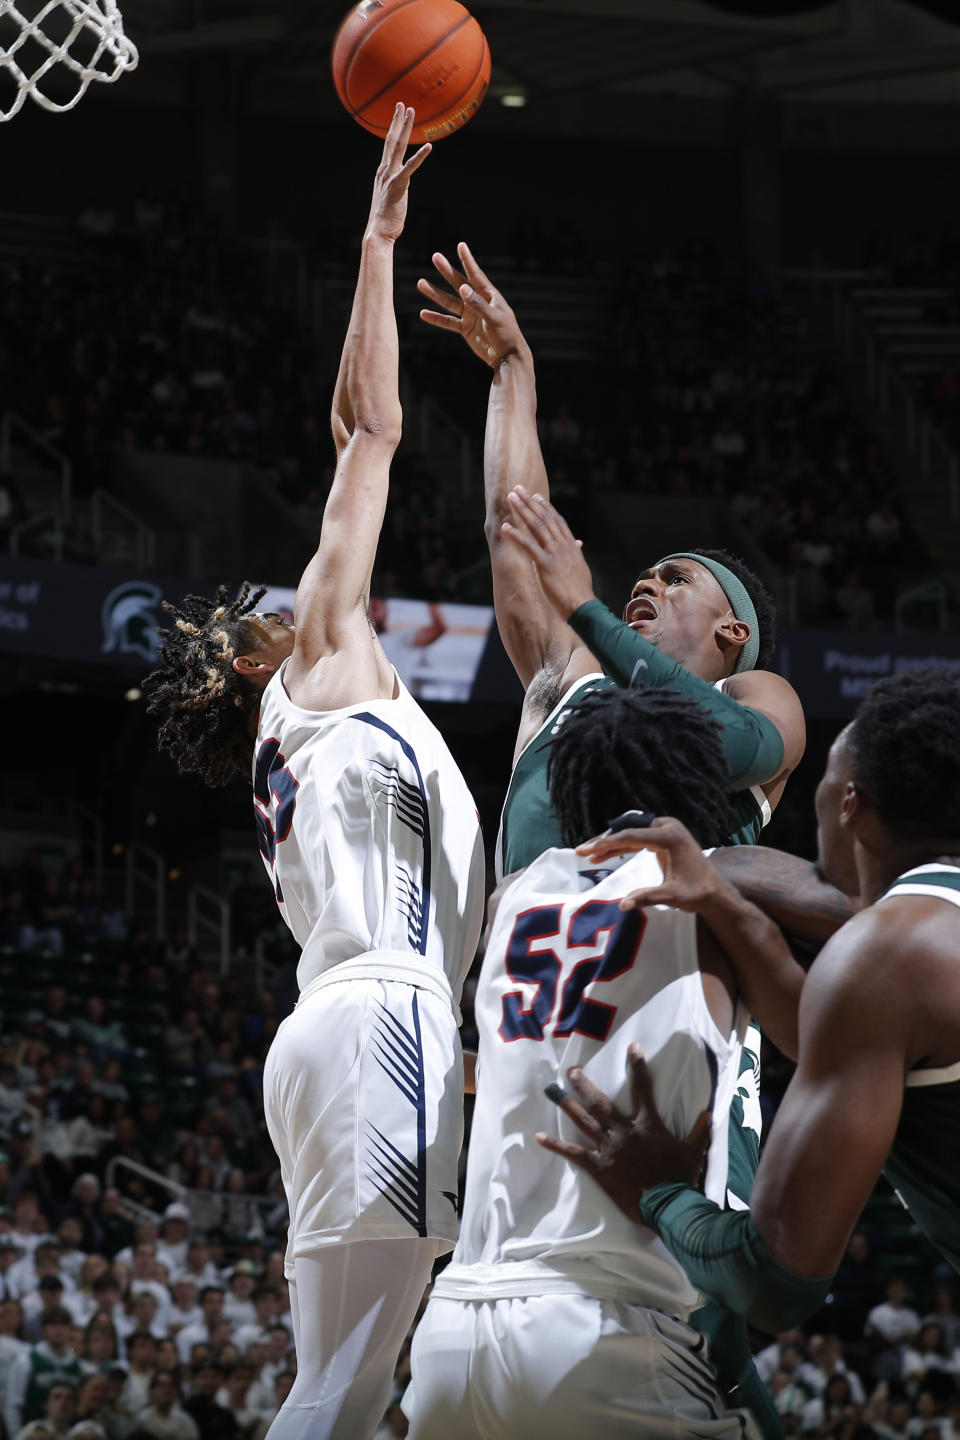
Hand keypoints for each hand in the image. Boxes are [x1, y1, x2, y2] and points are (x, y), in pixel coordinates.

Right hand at [365, 104, 431, 243]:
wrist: (378, 232)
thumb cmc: (385, 220)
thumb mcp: (390, 198)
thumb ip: (395, 186)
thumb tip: (401, 184)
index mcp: (382, 173)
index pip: (388, 146)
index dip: (394, 128)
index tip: (398, 113)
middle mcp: (384, 171)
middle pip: (391, 140)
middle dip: (397, 121)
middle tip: (402, 104)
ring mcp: (390, 177)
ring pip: (398, 147)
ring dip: (405, 128)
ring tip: (411, 112)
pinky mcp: (398, 186)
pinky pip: (410, 168)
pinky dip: (420, 157)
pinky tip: (429, 147)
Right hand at [418, 243, 527, 367]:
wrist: (507, 357)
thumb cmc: (506, 335)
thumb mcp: (493, 318)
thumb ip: (478, 304)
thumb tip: (462, 287)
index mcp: (489, 295)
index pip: (475, 275)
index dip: (467, 260)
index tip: (460, 245)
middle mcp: (478, 302)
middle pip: (458, 283)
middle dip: (446, 271)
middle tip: (435, 257)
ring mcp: (470, 315)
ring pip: (449, 302)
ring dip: (435, 293)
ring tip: (421, 283)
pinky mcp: (465, 328)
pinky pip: (448, 322)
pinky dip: (436, 319)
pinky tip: (423, 313)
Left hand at [500, 485, 594, 617]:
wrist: (583, 606)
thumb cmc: (581, 591)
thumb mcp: (581, 568)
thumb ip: (577, 554)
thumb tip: (578, 545)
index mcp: (571, 546)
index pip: (557, 521)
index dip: (546, 508)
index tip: (536, 497)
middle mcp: (563, 545)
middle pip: (545, 518)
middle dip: (530, 502)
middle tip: (517, 489)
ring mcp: (554, 554)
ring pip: (536, 526)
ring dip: (522, 510)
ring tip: (510, 498)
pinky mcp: (545, 565)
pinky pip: (528, 546)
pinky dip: (516, 535)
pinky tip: (505, 527)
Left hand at [536, 1045, 711, 1221]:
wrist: (669, 1206)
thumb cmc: (682, 1178)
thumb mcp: (696, 1151)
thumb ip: (701, 1131)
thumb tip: (708, 1114)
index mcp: (648, 1125)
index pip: (643, 1088)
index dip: (638, 1066)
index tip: (633, 1048)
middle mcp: (625, 1131)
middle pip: (600, 1102)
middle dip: (584, 1084)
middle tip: (571, 1071)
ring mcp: (610, 1148)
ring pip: (584, 1121)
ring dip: (567, 1105)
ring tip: (552, 1091)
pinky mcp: (600, 1167)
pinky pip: (574, 1153)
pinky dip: (556, 1145)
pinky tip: (539, 1137)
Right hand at [577, 816, 724, 913]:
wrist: (715, 891)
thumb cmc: (697, 893)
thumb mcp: (672, 896)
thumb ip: (647, 897)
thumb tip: (623, 905)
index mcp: (670, 836)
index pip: (631, 836)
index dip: (606, 844)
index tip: (587, 850)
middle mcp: (667, 827)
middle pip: (628, 829)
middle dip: (604, 841)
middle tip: (582, 850)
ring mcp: (666, 829)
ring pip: (630, 832)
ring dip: (610, 843)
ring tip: (588, 854)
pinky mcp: (663, 836)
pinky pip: (637, 838)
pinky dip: (621, 846)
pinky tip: (604, 855)